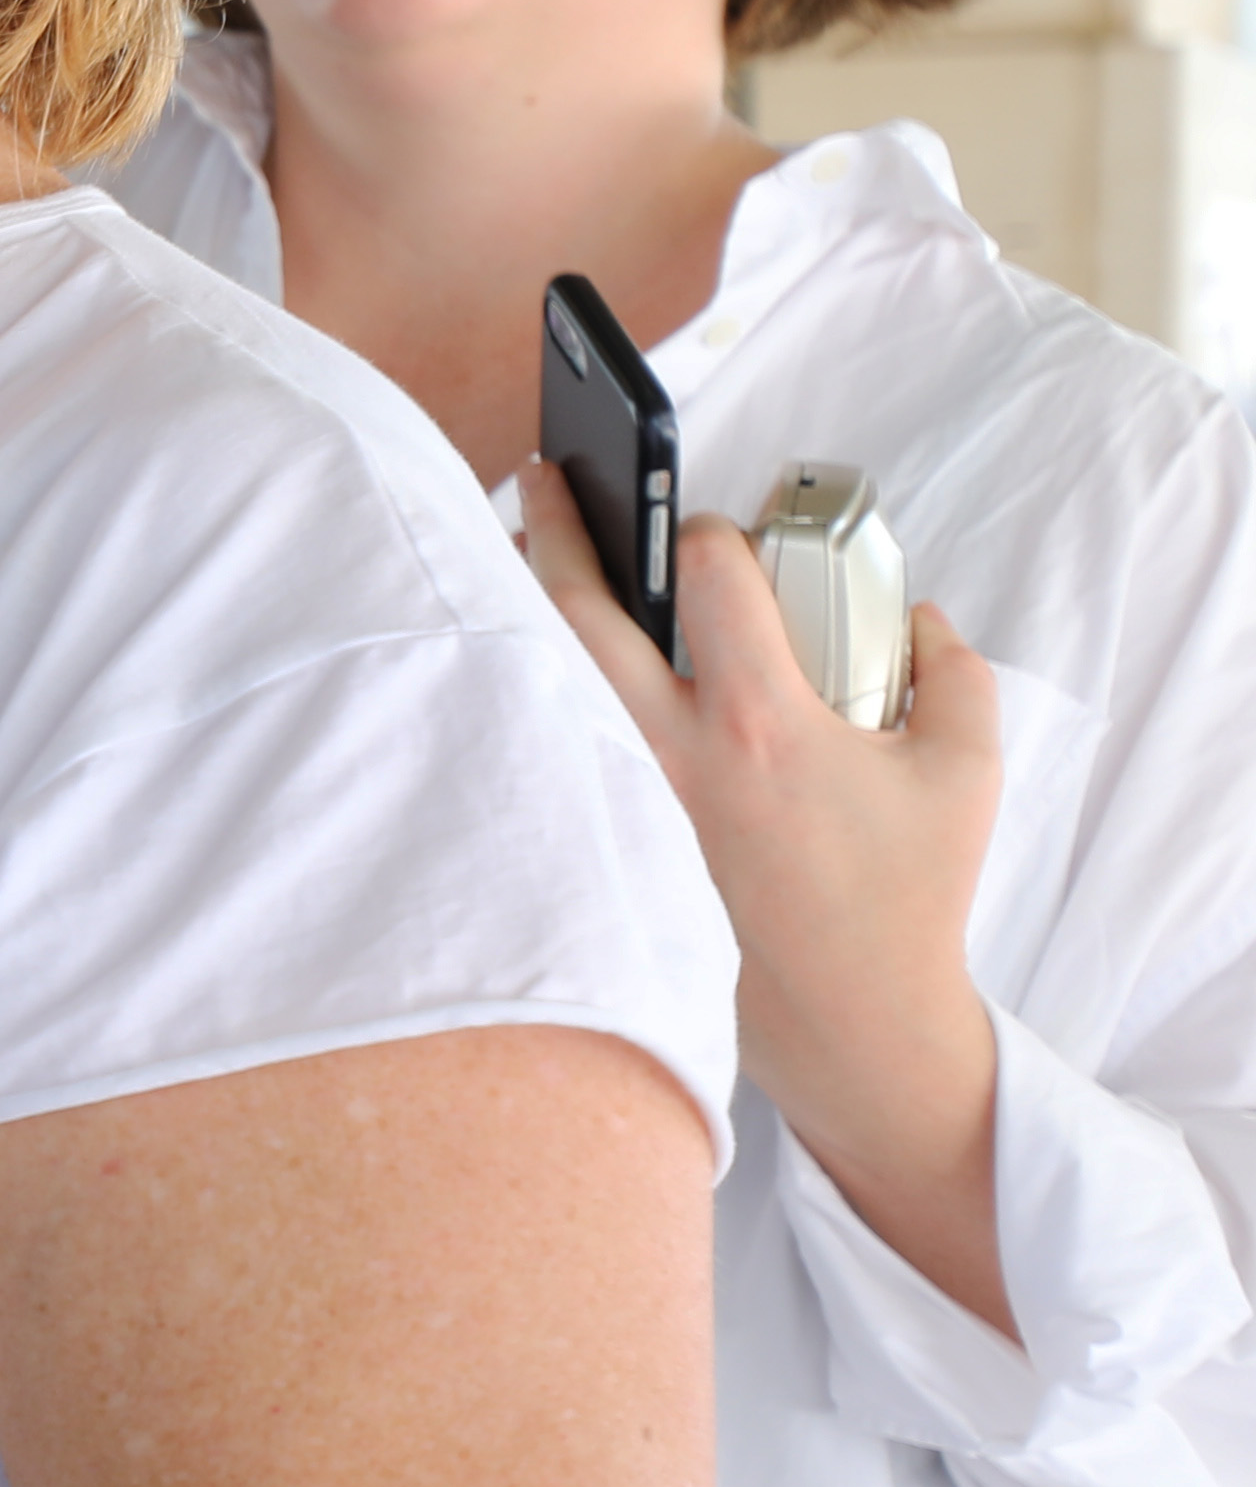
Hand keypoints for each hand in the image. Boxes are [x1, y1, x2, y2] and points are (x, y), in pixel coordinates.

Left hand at [516, 459, 1009, 1324]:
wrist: (849, 1021)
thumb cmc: (906, 899)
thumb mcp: (967, 769)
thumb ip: (950, 667)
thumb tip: (915, 610)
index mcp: (758, 722)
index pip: (707, 574)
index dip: (714, 529)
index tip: (720, 528)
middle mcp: (669, 755)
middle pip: (581, 607)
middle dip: (559, 521)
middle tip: (547, 465)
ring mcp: (623, 800)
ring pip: (546, 672)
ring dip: (529, 599)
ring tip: (519, 541)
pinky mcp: (602, 841)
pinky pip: (551, 739)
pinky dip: (532, 683)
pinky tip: (521, 649)